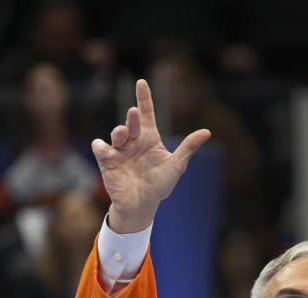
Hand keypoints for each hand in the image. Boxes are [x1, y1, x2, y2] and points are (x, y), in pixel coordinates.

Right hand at [91, 79, 210, 232]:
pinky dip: (101, 146)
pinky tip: (107, 149)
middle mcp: (134, 141)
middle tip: (134, 114)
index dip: (144, 98)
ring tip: (123, 135)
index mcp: (150, 138)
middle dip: (132, 117)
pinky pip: (100, 148)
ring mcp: (120, 150)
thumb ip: (188, 148)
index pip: (147, 113)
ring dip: (119, 132)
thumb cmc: (159, 185)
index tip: (141, 82)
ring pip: (117, 133)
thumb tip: (207, 131)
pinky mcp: (107, 162)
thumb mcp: (176, 166)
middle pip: (132, 122)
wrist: (142, 205)